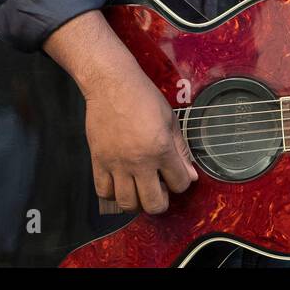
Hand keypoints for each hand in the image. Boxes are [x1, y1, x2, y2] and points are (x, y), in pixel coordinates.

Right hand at [83, 70, 197, 214]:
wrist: (112, 86)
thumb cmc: (145, 99)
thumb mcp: (171, 121)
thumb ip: (181, 151)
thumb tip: (192, 176)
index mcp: (161, 149)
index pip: (180, 184)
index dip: (182, 183)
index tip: (178, 176)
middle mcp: (139, 162)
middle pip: (153, 203)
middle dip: (161, 202)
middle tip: (160, 191)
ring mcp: (116, 164)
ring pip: (127, 203)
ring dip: (137, 202)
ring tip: (140, 190)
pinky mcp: (98, 162)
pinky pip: (103, 192)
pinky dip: (113, 194)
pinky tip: (120, 184)